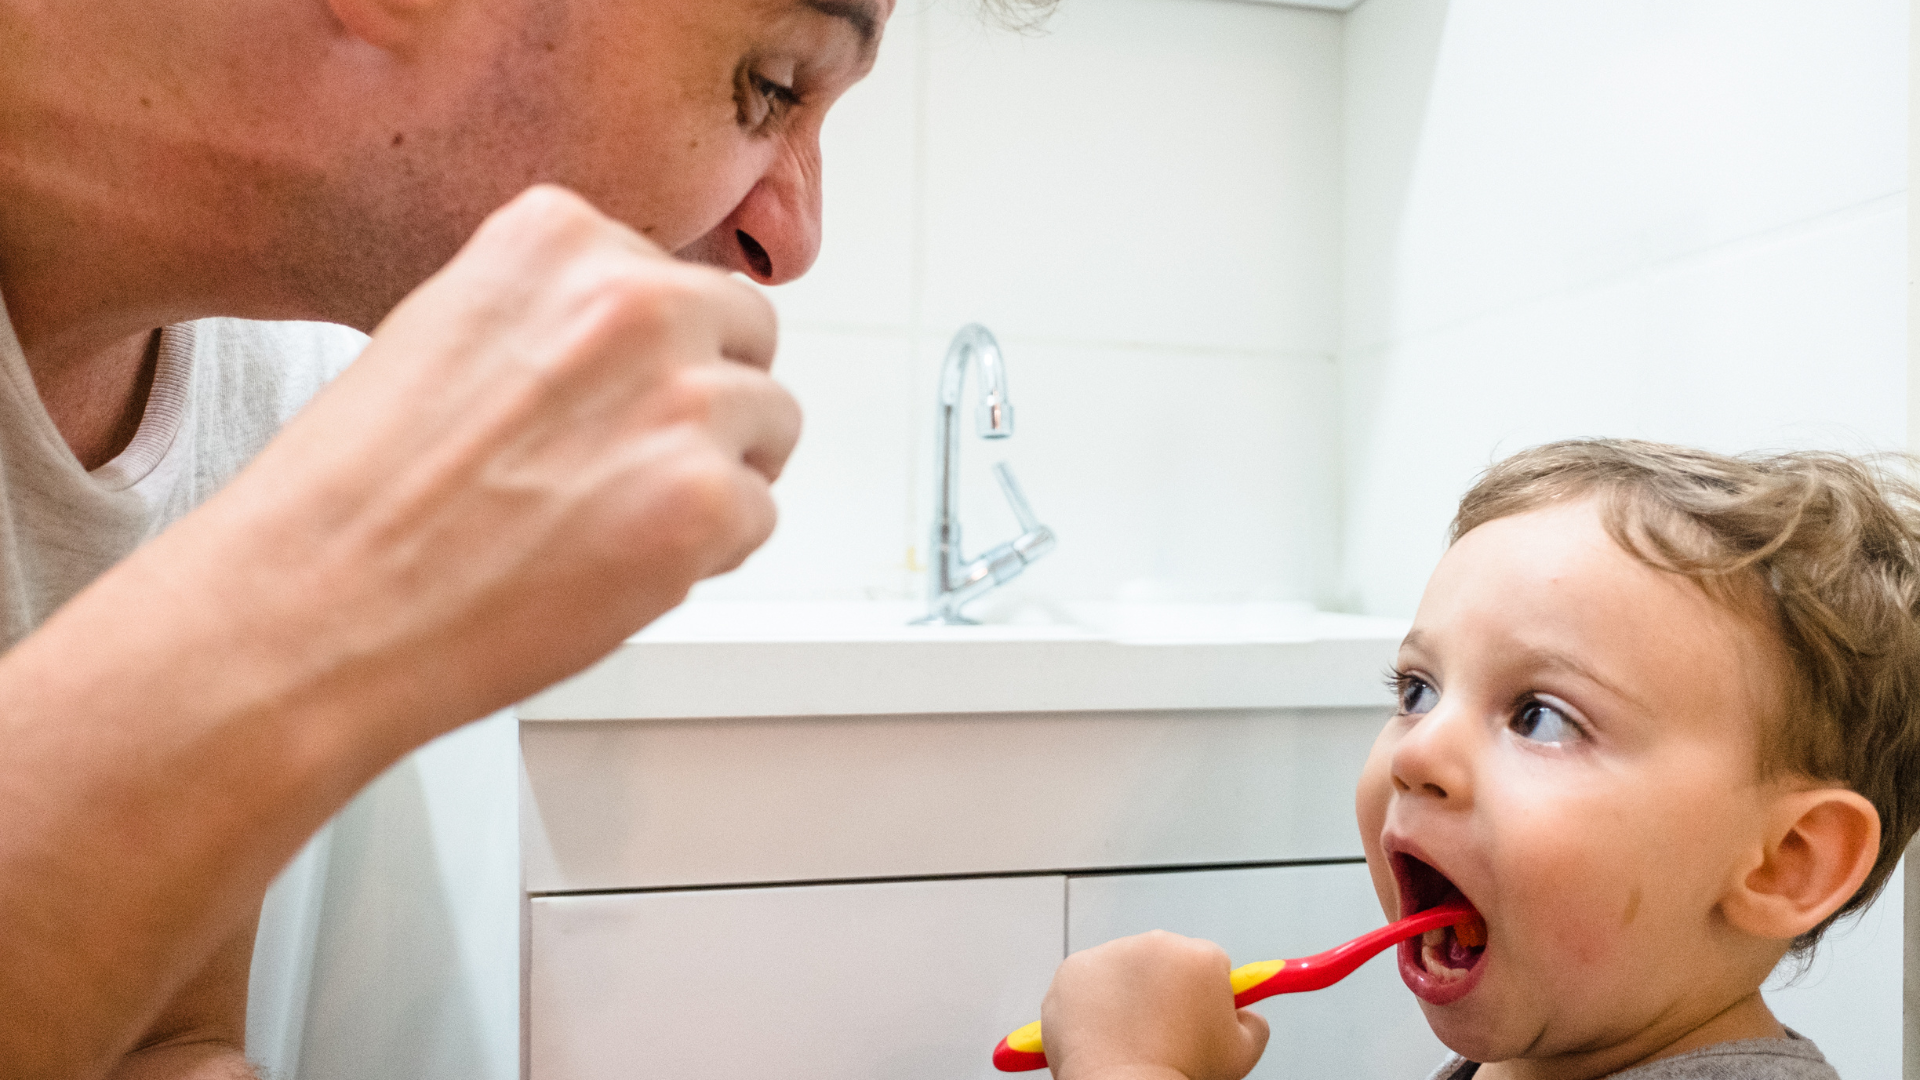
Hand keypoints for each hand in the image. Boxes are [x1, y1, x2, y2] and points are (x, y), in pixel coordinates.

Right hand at [0, 183, 797, 1077]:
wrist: (313, 607)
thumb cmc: (358, 497)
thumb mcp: (448, 334)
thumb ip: (555, 318)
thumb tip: (641, 345)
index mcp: (558, 236)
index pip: (674, 274)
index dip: (651, 351)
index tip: (609, 399)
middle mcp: (632, 297)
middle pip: (748, 336)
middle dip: (708, 400)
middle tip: (636, 466)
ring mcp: (680, 397)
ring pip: (770, 425)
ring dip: (716, 476)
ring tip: (614, 523)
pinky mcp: (706, 499)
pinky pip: (759, 516)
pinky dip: (708, 554)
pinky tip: (617, 568)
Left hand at [1039, 932, 1269, 1079]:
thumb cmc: (1181, 1071)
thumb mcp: (1243, 1053)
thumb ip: (1254, 1023)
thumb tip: (1248, 1014)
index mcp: (1200, 956)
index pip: (1210, 963)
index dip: (1206, 995)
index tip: (1197, 1018)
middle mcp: (1154, 943)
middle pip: (1166, 961)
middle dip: (1165, 990)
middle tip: (1163, 1033)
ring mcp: (1109, 953)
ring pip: (1125, 969)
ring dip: (1128, 995)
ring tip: (1131, 1038)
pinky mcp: (1074, 969)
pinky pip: (1089, 982)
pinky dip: (1093, 1003)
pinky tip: (1104, 1033)